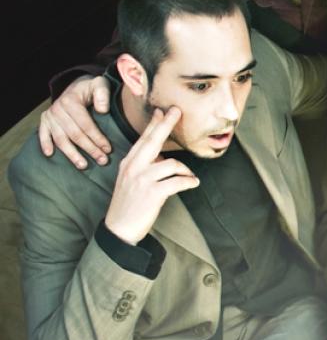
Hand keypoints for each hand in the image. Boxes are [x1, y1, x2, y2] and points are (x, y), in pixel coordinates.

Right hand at [39, 75, 112, 168]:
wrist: (76, 86)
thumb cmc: (91, 89)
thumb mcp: (100, 84)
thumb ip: (102, 94)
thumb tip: (102, 110)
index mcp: (71, 101)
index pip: (85, 124)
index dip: (97, 137)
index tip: (108, 149)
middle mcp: (58, 109)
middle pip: (74, 134)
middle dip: (89, 149)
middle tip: (102, 160)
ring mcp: (50, 116)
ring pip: (60, 138)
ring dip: (71, 154)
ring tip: (83, 165)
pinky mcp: (44, 121)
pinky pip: (42, 134)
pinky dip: (45, 144)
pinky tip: (49, 155)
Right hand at [102, 106, 197, 244]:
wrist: (120, 228)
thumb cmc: (129, 204)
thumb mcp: (131, 180)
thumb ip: (144, 166)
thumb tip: (163, 156)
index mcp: (128, 163)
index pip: (142, 140)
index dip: (153, 125)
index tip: (161, 111)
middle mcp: (134, 168)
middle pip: (152, 141)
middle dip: (165, 124)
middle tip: (176, 111)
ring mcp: (142, 180)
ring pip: (171, 164)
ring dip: (185, 170)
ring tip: (189, 177)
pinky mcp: (152, 193)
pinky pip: (177, 182)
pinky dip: (188, 181)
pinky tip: (193, 183)